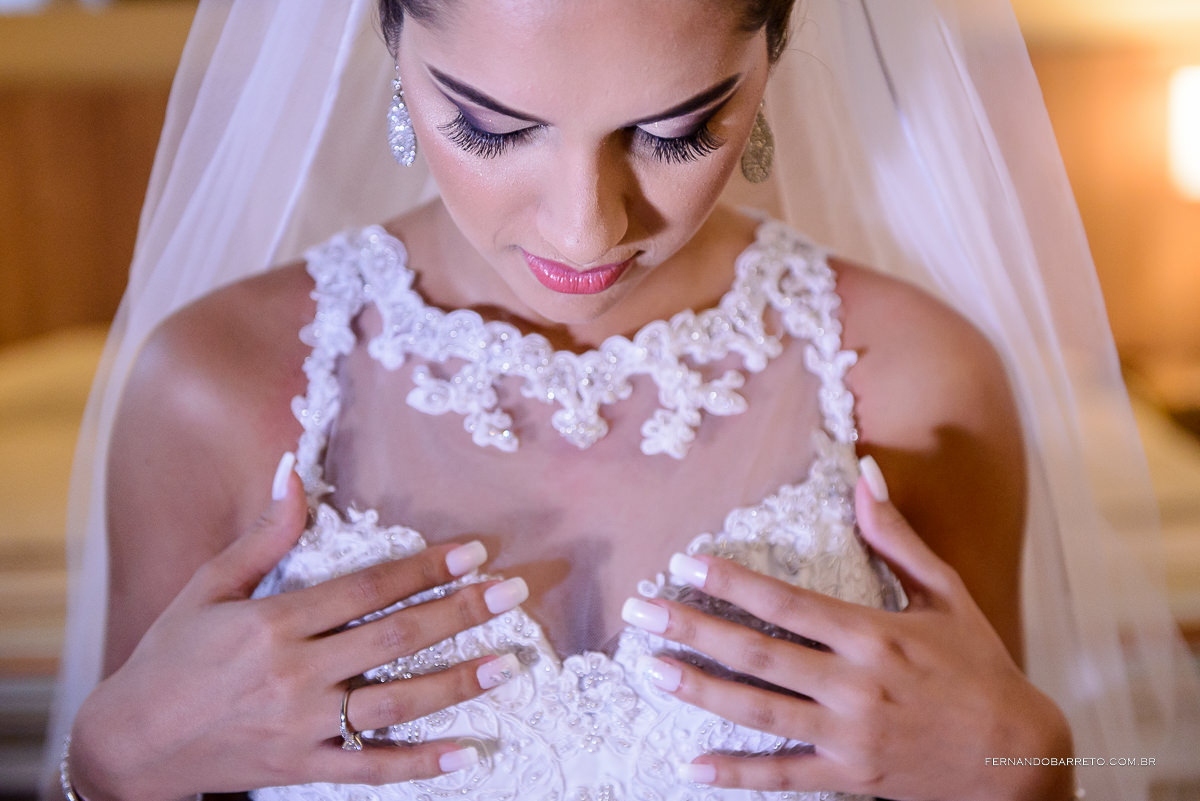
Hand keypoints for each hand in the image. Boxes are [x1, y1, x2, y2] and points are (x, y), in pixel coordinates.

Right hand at [69, 454, 526, 799]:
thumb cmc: (170, 656)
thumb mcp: (209, 587)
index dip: (424, 568)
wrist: (128, 744)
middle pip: (394, 638)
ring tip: (507, 663)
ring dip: (456, 683)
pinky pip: (372, 768)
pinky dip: (421, 763)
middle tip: (513, 594)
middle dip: (460, 613)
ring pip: (394, 703)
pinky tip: (469, 751)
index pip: (367, 588)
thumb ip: (262, 534)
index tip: (474, 552)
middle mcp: (295, 672)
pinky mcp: (302, 766)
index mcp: (274, 621)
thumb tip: (292, 468)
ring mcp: (301, 724)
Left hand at [622, 458, 1073, 800]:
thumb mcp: (946, 594)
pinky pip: (783, 775)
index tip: (684, 563)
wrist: (1019, 756)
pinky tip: (691, 765)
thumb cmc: (981, 668)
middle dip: (693, 629)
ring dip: (699, 689)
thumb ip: (896, 538)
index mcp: (873, 633)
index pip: (785, 602)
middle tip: (640, 612)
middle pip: (757, 653)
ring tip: (651, 668)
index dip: (730, 581)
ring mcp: (850, 733)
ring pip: (759, 709)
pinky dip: (736, 774)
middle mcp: (855, 683)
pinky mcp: (851, 774)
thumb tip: (865, 476)